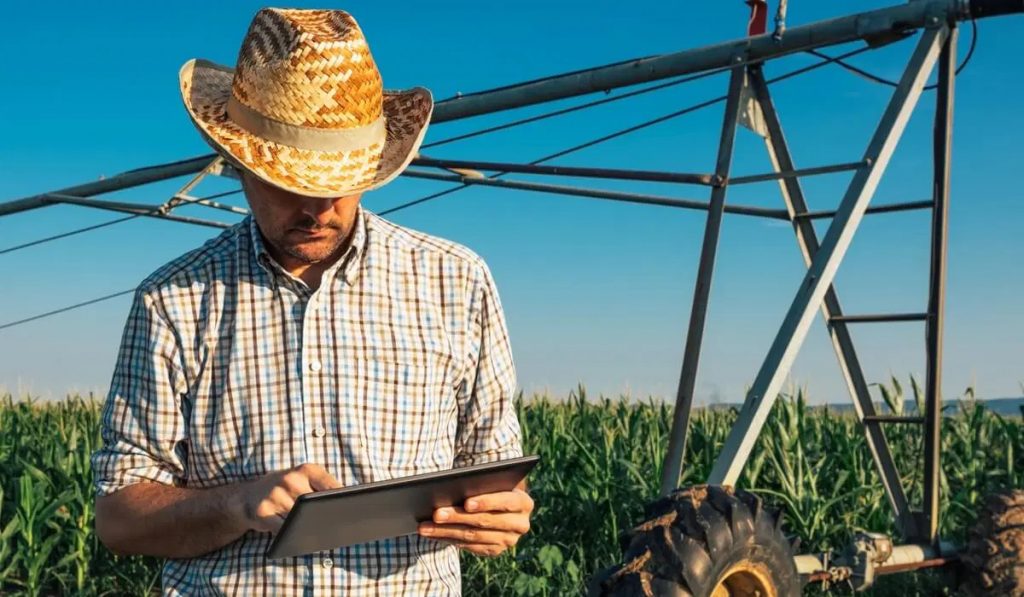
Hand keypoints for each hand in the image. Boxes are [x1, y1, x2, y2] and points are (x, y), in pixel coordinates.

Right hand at [236, 463, 342, 533]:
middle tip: (339, 528)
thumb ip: (324, 488)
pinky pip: (284, 530)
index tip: (351, 511)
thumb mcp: (304, 480)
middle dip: (327, 517)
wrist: (248, 496)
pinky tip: (300, 540)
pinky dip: (292, 537)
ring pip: (300, 520)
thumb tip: (346, 506)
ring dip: (310, 530)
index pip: (330, 485)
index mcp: (306, 470)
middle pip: (316, 504)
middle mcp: (290, 479)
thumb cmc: (286, 489)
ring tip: (321, 536)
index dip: (341, 500)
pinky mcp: (264, 512)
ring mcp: (276, 495)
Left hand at [417, 488, 533, 556]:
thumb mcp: (492, 481)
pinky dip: (448, 539)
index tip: (466, 503)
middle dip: (458, 517)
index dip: (486, 502)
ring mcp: (508, 540)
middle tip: (436, 513)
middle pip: (485, 521)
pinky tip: (433, 534)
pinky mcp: (495, 550)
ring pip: (473, 536)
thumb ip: (481, 483)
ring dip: (446, 531)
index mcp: (524, 502)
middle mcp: (520, 524)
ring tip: (426, 526)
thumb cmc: (492, 485)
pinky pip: (469, 546)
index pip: (506, 502)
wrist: (500, 504)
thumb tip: (454, 488)